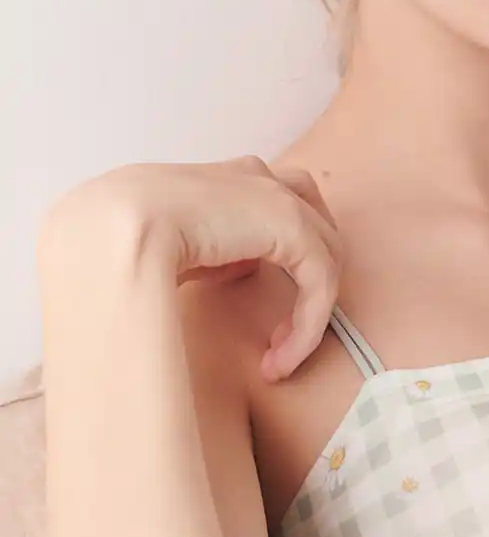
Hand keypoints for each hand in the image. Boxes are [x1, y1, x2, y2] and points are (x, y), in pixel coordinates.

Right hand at [39, 157, 344, 381]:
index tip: (259, 311)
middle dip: (309, 284)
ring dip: (311, 311)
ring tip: (281, 356)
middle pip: (317, 229)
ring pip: (327, 257)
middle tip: (282, 339)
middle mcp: (261, 179)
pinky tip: (279, 359)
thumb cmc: (124, 238)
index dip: (283, 263)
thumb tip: (238, 268)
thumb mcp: (177, 245)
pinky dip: (306, 327)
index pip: (281, 213)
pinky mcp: (293, 228)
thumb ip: (215, 252)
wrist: (113, 228)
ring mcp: (280, 198)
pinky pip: (320, 282)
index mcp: (230, 177)